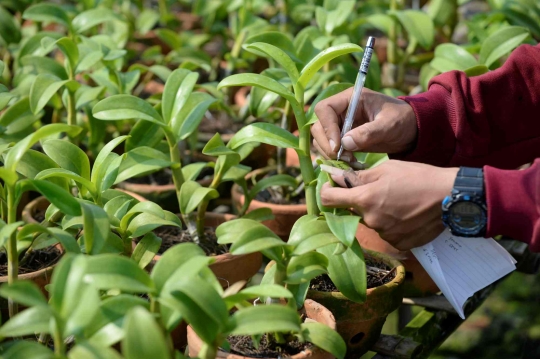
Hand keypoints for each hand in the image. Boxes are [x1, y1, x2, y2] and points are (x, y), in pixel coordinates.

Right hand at [311, 88, 417, 161]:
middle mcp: (340, 111)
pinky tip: (351, 163)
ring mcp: (339, 125)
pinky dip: (336, 158)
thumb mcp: (389, 125)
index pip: (325, 109)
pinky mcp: (342, 139)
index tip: (338, 146)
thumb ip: (369, 133)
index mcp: (350, 99)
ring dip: (330, 153)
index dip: (327, 128)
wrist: (409, 130)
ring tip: (350, 161)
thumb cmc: (402, 120)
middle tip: (343, 158)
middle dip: (327, 144)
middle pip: (318, 126)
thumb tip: (345, 143)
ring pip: (320, 139)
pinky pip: (329, 149)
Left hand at [320, 161, 458, 249]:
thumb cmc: (417, 177)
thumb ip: (358, 176)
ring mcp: (385, 234)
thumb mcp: (386, 169)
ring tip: (398, 202)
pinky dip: (392, 225)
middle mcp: (370, 221)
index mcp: (364, 199)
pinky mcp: (399, 244)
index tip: (330, 187)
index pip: (328, 199)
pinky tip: (406, 215)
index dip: (326, 192)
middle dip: (359, 201)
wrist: (449, 197)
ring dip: (377, 213)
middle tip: (377, 191)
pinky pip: (387, 233)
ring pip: (371, 222)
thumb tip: (335, 178)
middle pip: (352, 211)